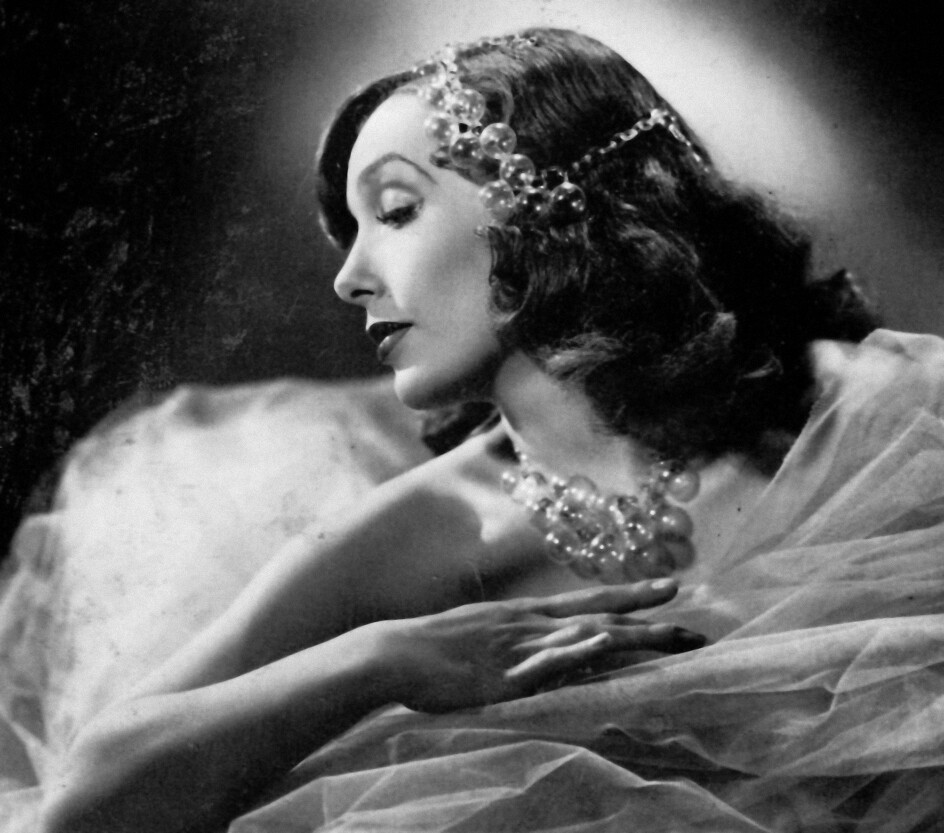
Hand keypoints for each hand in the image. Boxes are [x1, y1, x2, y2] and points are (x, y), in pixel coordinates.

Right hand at [373, 579, 704, 712]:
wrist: (394, 653)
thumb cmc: (435, 647)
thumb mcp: (483, 633)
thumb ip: (515, 638)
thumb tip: (543, 641)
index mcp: (526, 616)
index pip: (590, 602)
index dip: (632, 595)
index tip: (670, 588)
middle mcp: (531, 626)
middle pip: (601, 620)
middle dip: (650, 622)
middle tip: (695, 624)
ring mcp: (520, 650)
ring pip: (586, 638)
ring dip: (633, 636)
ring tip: (675, 637)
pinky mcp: (503, 678)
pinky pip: (546, 664)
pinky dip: (577, 653)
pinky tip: (604, 646)